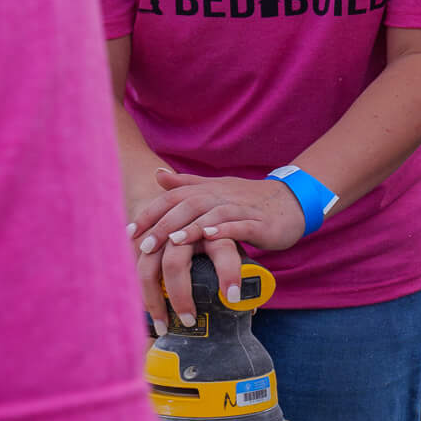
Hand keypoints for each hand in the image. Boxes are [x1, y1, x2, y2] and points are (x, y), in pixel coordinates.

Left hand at [128, 173, 304, 328]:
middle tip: (145, 245)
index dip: (150, 213)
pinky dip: (226, 230)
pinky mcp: (261, 223)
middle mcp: (221, 196)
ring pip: (213, 214)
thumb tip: (157, 174)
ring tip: (174, 242)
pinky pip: (242, 225)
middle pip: (189, 205)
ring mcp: (242, 208)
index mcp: (208, 190)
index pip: (172, 197)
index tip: (129, 233)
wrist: (292, 202)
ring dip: (193, 228)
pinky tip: (212, 238)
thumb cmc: (248, 200)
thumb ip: (187, 184)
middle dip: (165, 224)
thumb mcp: (215, 190)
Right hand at [136, 234, 249, 335]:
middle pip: (175, 262)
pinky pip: (133, 262)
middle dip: (180, 295)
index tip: (232, 297)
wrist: (191, 201)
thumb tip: (248, 306)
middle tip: (188, 321)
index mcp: (215, 230)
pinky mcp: (144, 235)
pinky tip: (141, 307)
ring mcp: (159, 232)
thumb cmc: (218, 233)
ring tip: (161, 326)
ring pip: (148, 264)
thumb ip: (242, 272)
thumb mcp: (233, 248)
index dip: (228, 272)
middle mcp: (184, 228)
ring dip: (153, 298)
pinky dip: (135, 285)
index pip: (223, 250)